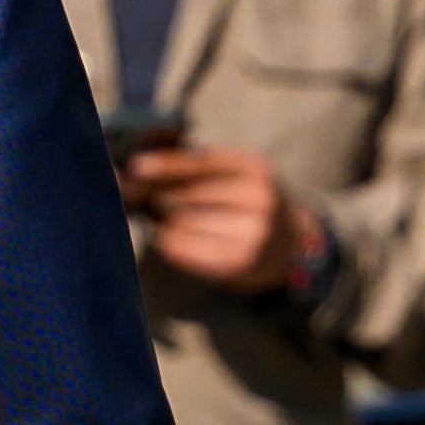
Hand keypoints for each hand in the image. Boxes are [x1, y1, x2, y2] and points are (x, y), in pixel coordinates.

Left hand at [122, 144, 320, 296]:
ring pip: (183, 222)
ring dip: (162, 220)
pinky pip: (186, 248)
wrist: (293, 246)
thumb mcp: (236, 176)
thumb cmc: (248, 205)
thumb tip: (138, 169)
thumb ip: (195, 169)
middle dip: (154, 193)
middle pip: (188, 193)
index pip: (204, 162)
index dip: (167, 163)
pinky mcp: (239, 262)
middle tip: (132, 192)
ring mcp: (252, 232)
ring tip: (161, 218)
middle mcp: (258, 198)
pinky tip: (169, 238)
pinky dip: (169, 242)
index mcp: (255, 168)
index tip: (136, 166)